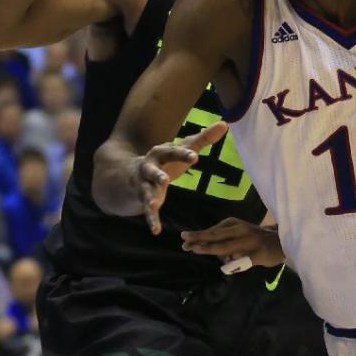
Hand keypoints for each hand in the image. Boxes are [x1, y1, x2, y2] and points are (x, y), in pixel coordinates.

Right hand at [137, 121, 227, 235]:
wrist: (131, 173)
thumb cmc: (166, 160)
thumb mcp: (183, 150)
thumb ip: (203, 139)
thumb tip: (224, 124)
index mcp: (160, 153)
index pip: (172, 151)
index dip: (183, 153)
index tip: (195, 155)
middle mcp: (149, 167)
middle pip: (153, 170)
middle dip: (157, 174)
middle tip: (165, 179)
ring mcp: (144, 184)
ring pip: (146, 191)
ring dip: (149, 198)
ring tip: (153, 205)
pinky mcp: (144, 199)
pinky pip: (147, 211)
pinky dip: (151, 220)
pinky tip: (156, 231)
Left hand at [181, 217, 285, 267]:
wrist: (282, 241)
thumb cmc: (256, 237)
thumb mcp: (240, 231)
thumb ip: (225, 238)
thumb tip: (205, 247)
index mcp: (236, 224)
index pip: (213, 230)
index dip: (198, 235)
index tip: (184, 238)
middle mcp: (241, 230)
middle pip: (216, 235)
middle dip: (199, 239)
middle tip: (184, 243)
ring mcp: (249, 242)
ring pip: (225, 246)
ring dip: (209, 248)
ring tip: (196, 250)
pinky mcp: (257, 254)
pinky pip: (239, 260)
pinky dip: (230, 263)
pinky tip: (226, 264)